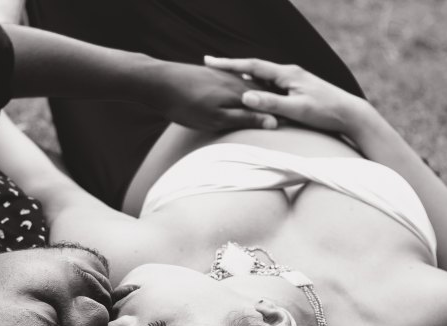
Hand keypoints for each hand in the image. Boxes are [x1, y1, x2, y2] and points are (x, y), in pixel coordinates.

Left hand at [149, 61, 278, 131]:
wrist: (159, 82)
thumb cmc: (185, 105)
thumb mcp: (216, 119)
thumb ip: (244, 119)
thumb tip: (272, 122)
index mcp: (240, 94)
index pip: (268, 106)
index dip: (278, 117)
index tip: (288, 128)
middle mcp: (236, 82)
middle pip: (260, 96)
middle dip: (269, 108)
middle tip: (282, 121)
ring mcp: (224, 77)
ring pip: (247, 90)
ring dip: (256, 101)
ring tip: (263, 112)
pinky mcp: (212, 75)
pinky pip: (233, 85)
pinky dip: (239, 94)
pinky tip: (238, 98)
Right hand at [203, 57, 371, 136]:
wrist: (351, 114)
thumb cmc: (326, 112)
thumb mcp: (296, 109)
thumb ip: (270, 103)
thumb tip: (245, 96)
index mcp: (287, 74)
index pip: (252, 66)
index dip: (229, 64)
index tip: (210, 62)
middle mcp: (289, 73)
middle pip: (254, 68)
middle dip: (232, 67)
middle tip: (210, 66)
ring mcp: (293, 80)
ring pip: (261, 77)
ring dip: (242, 77)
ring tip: (222, 77)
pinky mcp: (296, 89)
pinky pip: (269, 85)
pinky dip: (254, 86)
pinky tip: (247, 91)